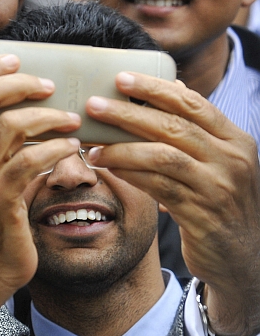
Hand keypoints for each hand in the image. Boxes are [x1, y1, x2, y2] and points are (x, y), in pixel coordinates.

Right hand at [0, 55, 80, 335]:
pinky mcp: (1, 200)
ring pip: (9, 127)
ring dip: (48, 117)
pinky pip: (30, 161)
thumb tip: (29, 107)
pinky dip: (57, 149)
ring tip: (72, 121)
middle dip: (17, 84)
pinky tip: (73, 150)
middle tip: (50, 86)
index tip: (14, 60)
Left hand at [85, 72, 259, 335]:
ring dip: (122, 148)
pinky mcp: (203, 215)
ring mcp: (220, 187)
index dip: (155, 89)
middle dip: (129, 113)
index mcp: (235, 139)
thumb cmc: (220, 201)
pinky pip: (159, 188)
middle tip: (93, 105)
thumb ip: (197, 128)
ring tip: (92, 144)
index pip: (193, 104)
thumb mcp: (217, 161)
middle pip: (174, 126)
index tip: (120, 78)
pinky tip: (108, 168)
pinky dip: (131, 175)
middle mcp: (232, 159)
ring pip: (163, 156)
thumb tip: (175, 87)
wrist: (244, 257)